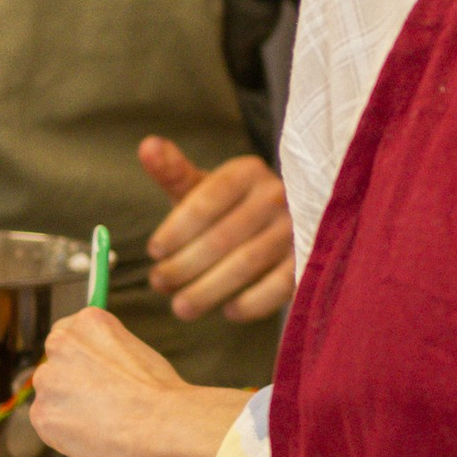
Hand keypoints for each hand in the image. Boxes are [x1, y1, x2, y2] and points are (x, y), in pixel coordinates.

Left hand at [32, 304, 247, 456]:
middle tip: (95, 404)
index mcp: (87, 321)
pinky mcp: (42, 414)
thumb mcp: (137, 351)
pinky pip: (48, 425)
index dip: (81, 361)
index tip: (91, 376)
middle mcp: (60, 343)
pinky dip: (65, 434)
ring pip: (50, 397)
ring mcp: (48, 379)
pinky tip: (92, 436)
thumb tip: (97, 373)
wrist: (164, 425)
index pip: (68, 337)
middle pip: (53, 366)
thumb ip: (107, 354)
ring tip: (100, 424)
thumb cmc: (162, 393)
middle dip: (69, 384)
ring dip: (66, 409)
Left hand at [141, 136, 295, 320]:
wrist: (285, 223)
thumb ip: (173, 172)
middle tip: (158, 284)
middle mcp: (276, 195)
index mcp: (247, 172)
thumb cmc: (229, 209)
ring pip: (246, 263)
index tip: (154, 252)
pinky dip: (252, 302)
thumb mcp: (202, 188)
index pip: (207, 200)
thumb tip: (147, 145)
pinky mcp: (308, 260)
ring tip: (181, 307)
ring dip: (208, 290)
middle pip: (222, 236)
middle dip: (184, 265)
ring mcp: (296, 228)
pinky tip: (228, 310)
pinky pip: (278, 286)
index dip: (176, 229)